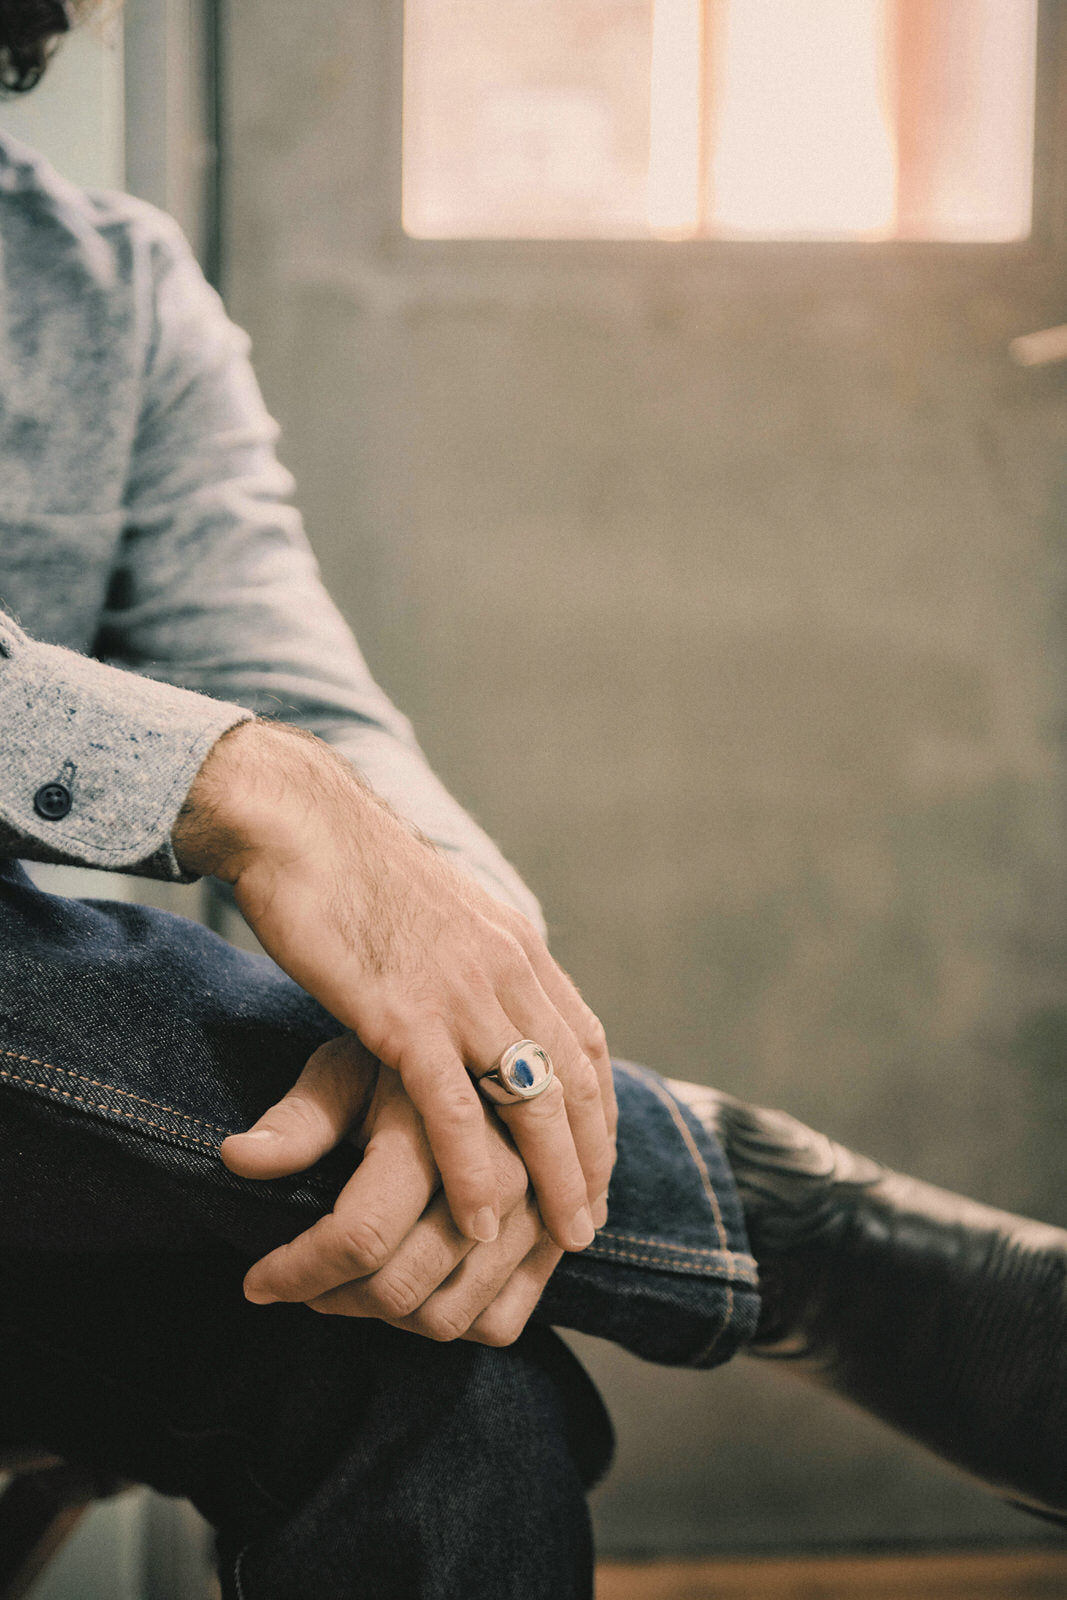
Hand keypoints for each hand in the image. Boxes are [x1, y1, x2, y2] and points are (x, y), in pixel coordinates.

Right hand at [175, 719, 615, 1250]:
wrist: (298, 825)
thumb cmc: (351, 871)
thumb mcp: (438, 910)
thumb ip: (469, 955)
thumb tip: (478, 989)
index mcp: (515, 942)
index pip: (584, 1038)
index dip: (598, 1109)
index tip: (597, 1162)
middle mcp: (507, 967)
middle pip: (575, 1079)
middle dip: (591, 1157)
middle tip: (591, 1221)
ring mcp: (462, 991)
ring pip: (534, 1101)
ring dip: (556, 1177)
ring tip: (566, 1238)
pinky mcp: (406, 1014)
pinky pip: (456, 1109)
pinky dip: (477, 1171)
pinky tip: (483, 1219)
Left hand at [223, 1033, 604, 1342]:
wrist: (503, 1049)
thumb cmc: (408, 1057)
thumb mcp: (348, 1066)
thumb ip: (299, 1118)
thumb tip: (235, 1157)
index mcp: (438, 1126)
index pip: (359, 1235)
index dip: (296, 1271)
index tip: (255, 1281)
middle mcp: (500, 1173)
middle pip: (401, 1287)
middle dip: (333, 1298)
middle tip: (300, 1281)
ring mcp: (539, 1210)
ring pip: (448, 1317)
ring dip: (385, 1317)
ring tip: (352, 1282)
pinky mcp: (557, 1238)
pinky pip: (499, 1321)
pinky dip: (449, 1322)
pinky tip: (413, 1287)